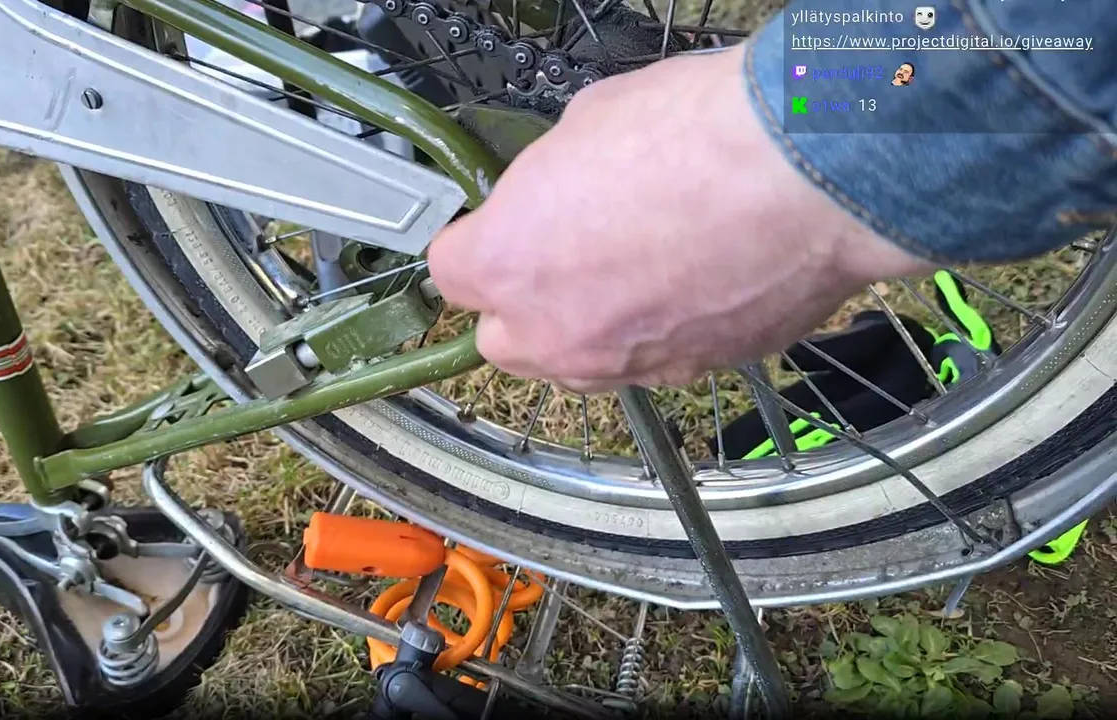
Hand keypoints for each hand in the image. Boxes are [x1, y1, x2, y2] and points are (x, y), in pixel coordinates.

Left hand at [427, 45, 932, 392]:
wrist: (804, 177)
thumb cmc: (692, 132)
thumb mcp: (587, 123)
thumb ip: (551, 180)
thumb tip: (557, 191)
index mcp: (505, 262)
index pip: (450, 272)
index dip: (477, 244)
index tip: (499, 226)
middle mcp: (551, 333)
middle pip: (503, 341)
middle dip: (522, 304)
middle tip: (561, 255)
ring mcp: (621, 365)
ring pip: (574, 365)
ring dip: (586, 327)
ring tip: (636, 270)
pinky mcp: (689, 375)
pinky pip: (648, 362)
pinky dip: (656, 333)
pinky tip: (692, 283)